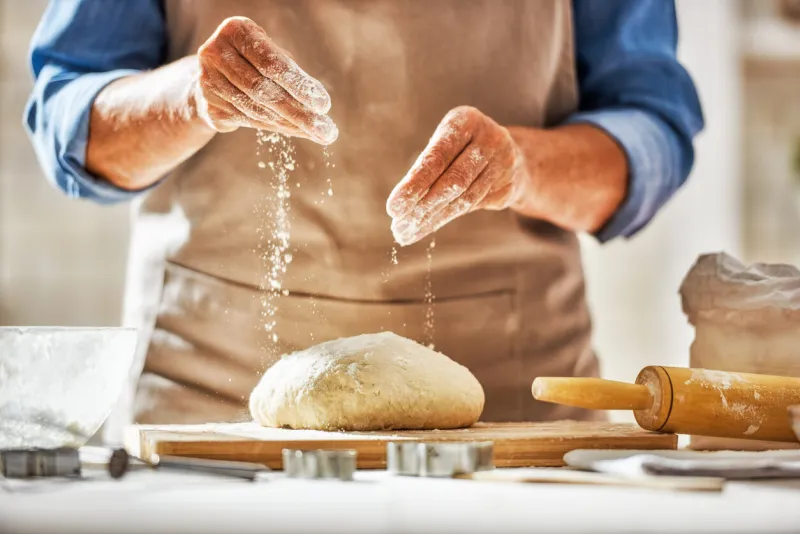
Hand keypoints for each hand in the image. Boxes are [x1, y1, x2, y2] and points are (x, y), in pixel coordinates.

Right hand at [193, 16, 337, 143]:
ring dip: (291, 124)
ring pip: (256, 109)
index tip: (325, 105)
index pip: (271, 62)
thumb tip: (319, 105)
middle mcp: (215, 53)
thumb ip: (292, 73)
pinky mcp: (209, 107)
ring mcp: (207, 81)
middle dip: (299, 112)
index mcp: (235, 31)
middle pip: (263, 89)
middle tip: (327, 130)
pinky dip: (277, 128)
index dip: (299, 85)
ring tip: (317, 133)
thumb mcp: (271, 54)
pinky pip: (248, 121)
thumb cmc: (254, 60)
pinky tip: (297, 131)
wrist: (214, 76)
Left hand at [386, 106, 526, 245]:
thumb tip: (400, 206)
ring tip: (407, 232)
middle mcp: (489, 138)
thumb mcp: (443, 145)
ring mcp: (504, 163)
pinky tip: (426, 227)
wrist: (509, 154)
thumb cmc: (461, 148)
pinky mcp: (509, 186)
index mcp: (467, 121)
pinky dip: (446, 218)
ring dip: (432, 218)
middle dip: (422, 206)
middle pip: (454, 181)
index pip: (437, 157)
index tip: (393, 207)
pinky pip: (474, 206)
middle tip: (399, 227)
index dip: (414, 184)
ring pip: (464, 198)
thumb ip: (426, 168)